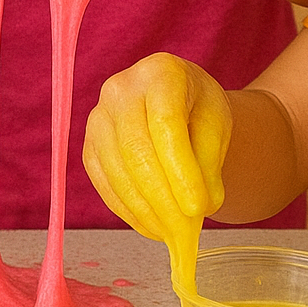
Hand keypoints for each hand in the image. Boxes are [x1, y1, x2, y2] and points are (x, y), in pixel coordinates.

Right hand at [82, 53, 230, 240]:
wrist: (176, 101)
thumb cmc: (199, 110)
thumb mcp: (218, 124)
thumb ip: (209, 160)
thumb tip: (198, 207)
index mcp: (159, 73)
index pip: (165, 124)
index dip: (180, 169)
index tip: (198, 207)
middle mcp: (119, 89)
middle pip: (135, 150)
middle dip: (161, 196)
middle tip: (185, 230)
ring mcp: (98, 118)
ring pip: (116, 171)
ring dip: (144, 209)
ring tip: (171, 233)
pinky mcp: (89, 146)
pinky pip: (103, 183)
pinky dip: (127, 210)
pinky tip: (150, 225)